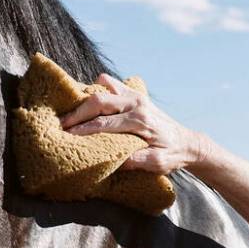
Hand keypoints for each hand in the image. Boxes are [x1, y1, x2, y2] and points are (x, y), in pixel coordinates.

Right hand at [60, 72, 212, 173]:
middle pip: (100, 101)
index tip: (66, 135)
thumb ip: (137, 161)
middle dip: (77, 112)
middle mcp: (137, 104)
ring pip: (104, 86)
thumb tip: (114, 161)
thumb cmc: (172, 155)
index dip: (83, 130)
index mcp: (141, 121)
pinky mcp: (135, 94)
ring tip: (71, 111)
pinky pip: (112, 83)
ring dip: (86, 97)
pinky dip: (98, 88)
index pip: (104, 124)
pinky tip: (89, 103)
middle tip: (60, 123)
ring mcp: (136, 96)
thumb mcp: (158, 164)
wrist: (187, 142)